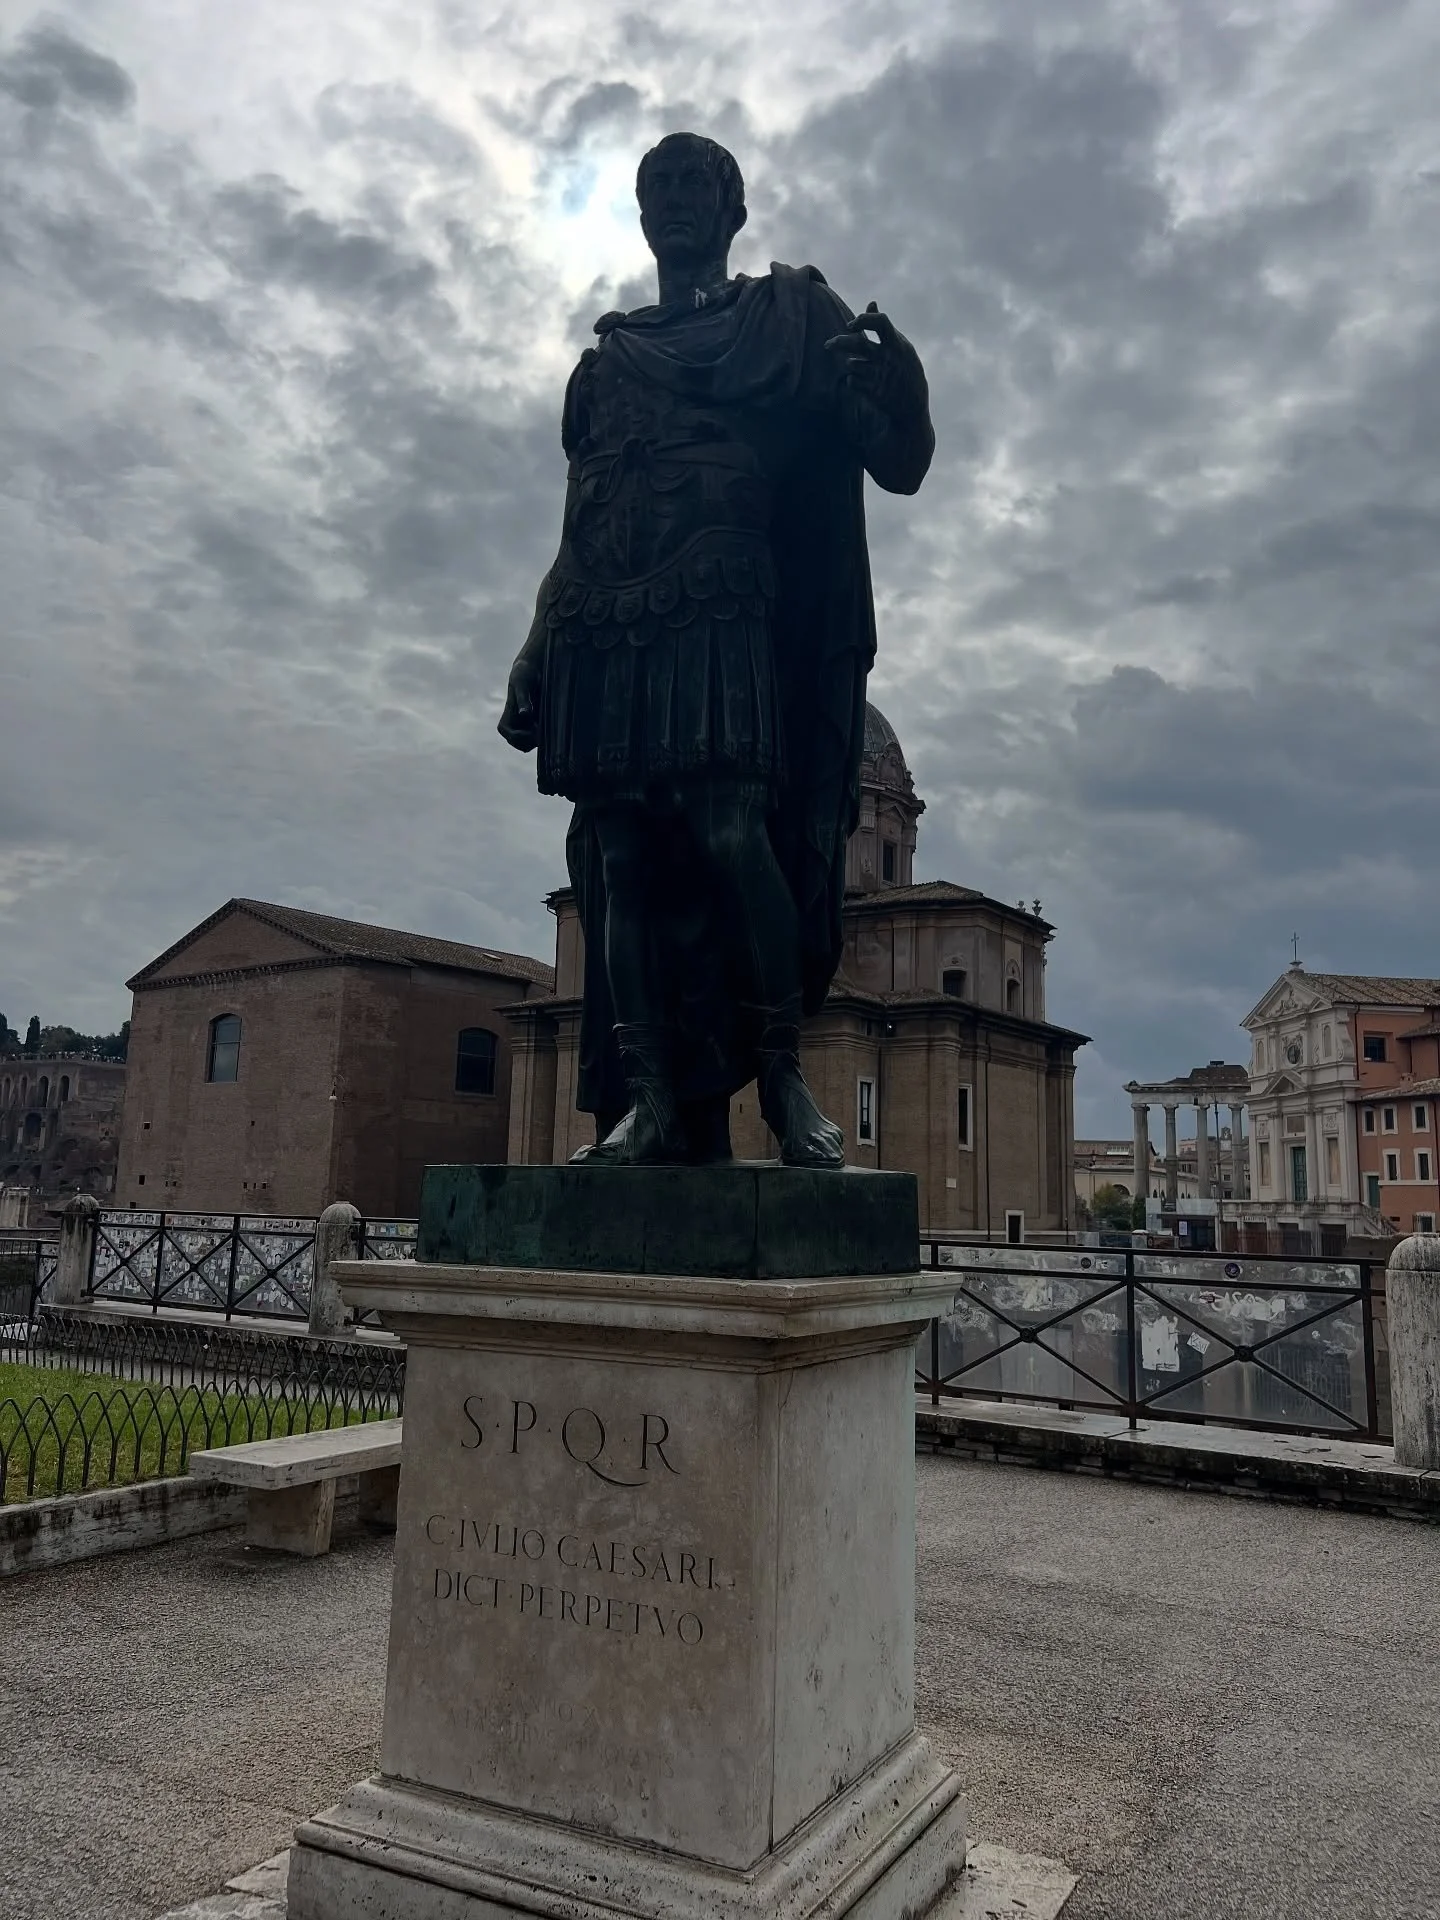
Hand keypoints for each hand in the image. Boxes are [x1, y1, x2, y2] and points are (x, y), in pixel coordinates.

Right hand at [498, 656, 540, 752]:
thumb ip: (523, 700)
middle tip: (546, 726)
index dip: (523, 736)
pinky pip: (540, 739)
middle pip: (522, 745)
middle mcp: (514, 727)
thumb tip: (524, 714)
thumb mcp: (523, 685)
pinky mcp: (535, 726)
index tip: (536, 727)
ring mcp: (525, 729)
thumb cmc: (525, 674)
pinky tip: (553, 722)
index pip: (511, 736)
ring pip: (532, 744)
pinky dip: (546, 735)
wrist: (533, 669)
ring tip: (549, 722)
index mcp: (506, 720)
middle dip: (533, 739)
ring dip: (541, 738)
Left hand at [823, 302, 925, 416]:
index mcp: (896, 343)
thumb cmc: (905, 369)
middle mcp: (887, 357)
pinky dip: (851, 380)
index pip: (880, 322)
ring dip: (850, 363)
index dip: (863, 319)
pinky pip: (852, 381)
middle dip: (839, 342)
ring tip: (856, 365)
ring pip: (852, 364)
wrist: (913, 405)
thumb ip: (883, 327)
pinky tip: (858, 380)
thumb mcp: (900, 346)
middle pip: (857, 344)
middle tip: (828, 344)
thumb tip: (871, 303)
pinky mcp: (874, 392)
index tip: (851, 325)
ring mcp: (880, 375)